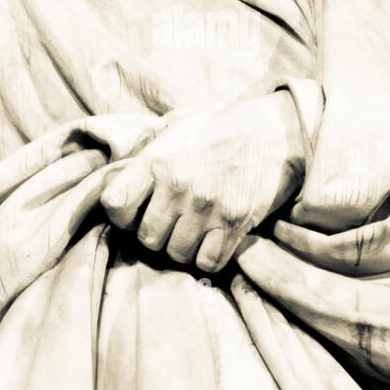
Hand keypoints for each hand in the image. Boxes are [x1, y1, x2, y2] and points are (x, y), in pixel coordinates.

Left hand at [100, 91, 304, 272]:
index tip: (134, 214)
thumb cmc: (221, 128)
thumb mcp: (176, 127)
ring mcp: (207, 207)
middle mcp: (178, 186)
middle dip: (155, 236)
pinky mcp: (235, 223)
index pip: (114, 204)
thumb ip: (147, 150)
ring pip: (177, 254)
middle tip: (170, 224)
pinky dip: (208, 257)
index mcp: (156, 160)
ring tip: (192, 231)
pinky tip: (212, 240)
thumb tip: (120, 169)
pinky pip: (208, 262)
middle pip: (147, 238)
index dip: (120, 216)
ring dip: (182, 248)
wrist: (274, 130)